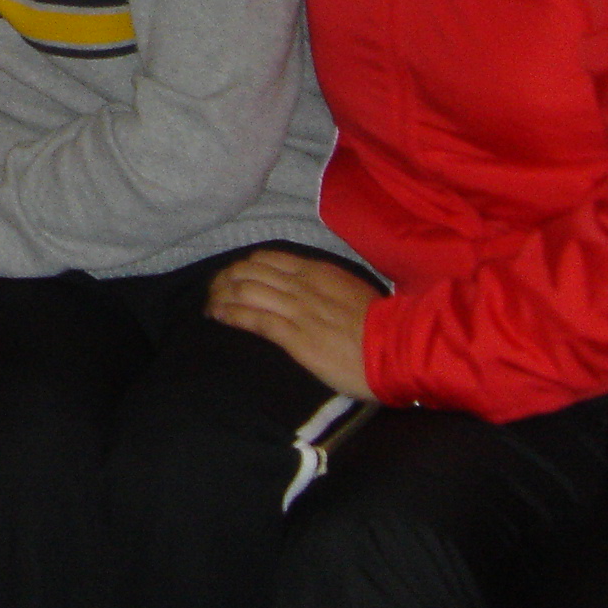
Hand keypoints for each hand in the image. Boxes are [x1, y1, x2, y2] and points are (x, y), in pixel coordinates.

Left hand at [206, 249, 378, 400]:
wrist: (397, 349)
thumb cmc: (380, 326)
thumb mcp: (349, 291)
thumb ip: (324, 286)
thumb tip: (303, 289)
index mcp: (317, 271)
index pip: (268, 258)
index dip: (243, 265)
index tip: (231, 275)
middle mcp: (302, 285)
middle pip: (249, 271)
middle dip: (225, 279)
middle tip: (213, 291)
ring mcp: (297, 309)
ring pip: (246, 291)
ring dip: (221, 296)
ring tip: (210, 305)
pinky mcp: (295, 337)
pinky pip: (254, 319)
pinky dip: (231, 314)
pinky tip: (218, 316)